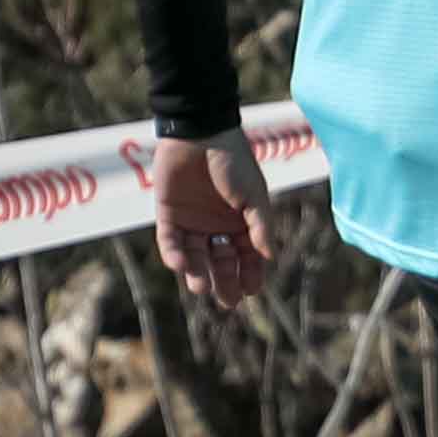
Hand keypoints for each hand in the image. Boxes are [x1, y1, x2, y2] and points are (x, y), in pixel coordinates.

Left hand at [147, 133, 270, 315]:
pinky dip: (175, 254)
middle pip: (222, 261)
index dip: (250, 273)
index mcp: (242, 221)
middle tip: (227, 301)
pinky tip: (182, 265)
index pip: (247, 254)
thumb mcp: (253, 196)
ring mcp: (192, 221)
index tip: (251, 292)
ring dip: (198, 273)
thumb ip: (259, 226)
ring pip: (195, 256)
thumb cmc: (234, 162)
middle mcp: (217, 225)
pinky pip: (171, 241)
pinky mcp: (168, 214)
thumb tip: (269, 257)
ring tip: (202, 287)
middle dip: (225, 281)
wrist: (200, 135)